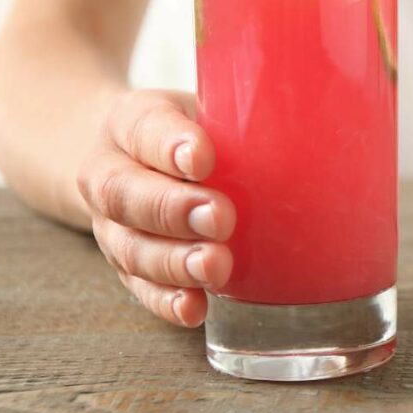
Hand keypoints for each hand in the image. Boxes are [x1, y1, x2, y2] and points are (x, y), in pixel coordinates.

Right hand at [77, 89, 233, 326]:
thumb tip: (303, 123)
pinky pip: (139, 288)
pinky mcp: (126, 266)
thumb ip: (237, 114)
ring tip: (215, 266)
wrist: (133, 158)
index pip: (144, 127)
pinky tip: (195, 307)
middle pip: (125, 194)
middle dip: (174, 210)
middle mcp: (109, 172)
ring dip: (174, 261)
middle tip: (220, 217)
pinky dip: (167, 300)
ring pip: (131, 248)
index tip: (203, 158)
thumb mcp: (205, 105)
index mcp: (129, 122)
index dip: (170, 145)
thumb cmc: (189, 128)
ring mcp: (112, 225)